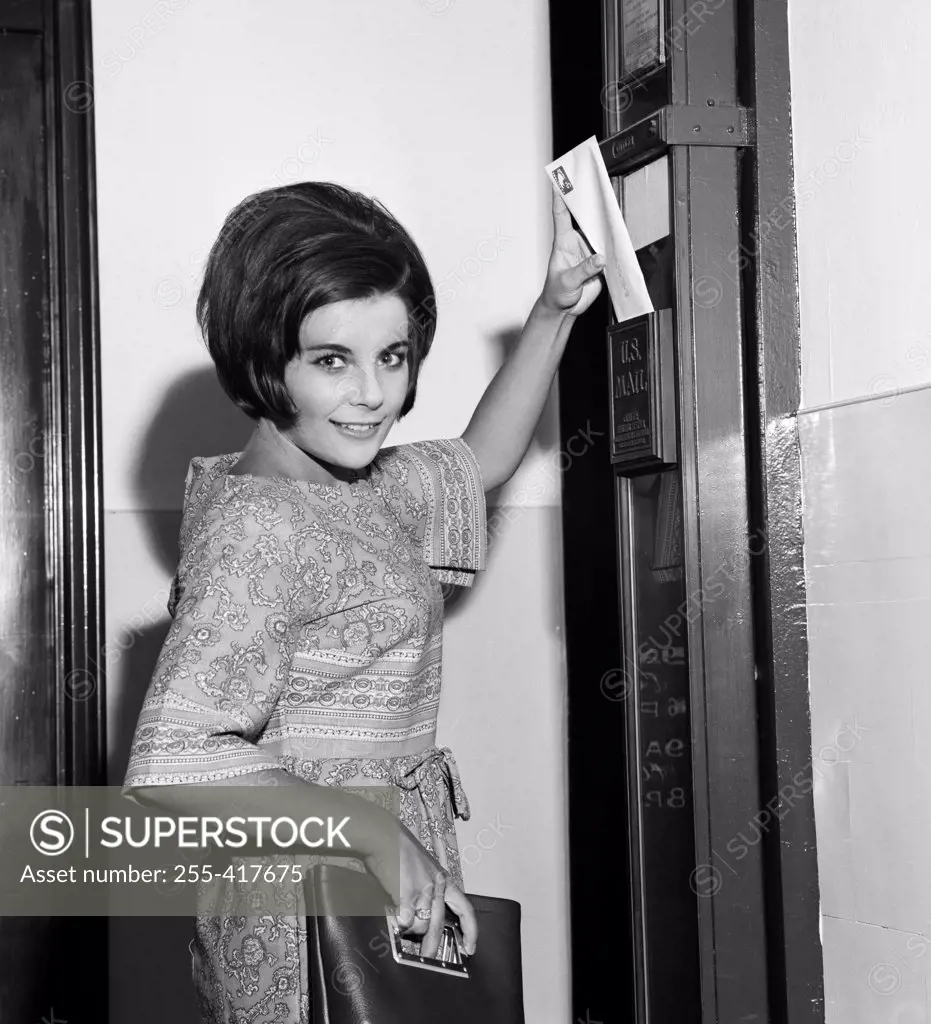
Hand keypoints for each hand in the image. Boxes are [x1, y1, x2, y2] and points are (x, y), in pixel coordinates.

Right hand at [364, 817, 477, 958]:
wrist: (383, 835)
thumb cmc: (398, 849)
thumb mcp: (421, 867)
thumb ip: (426, 889)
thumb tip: (419, 915)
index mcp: (443, 879)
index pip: (464, 908)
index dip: (470, 930)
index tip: (470, 947)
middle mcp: (436, 885)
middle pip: (437, 924)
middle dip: (432, 946)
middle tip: (427, 957)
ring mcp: (422, 891)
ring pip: (420, 926)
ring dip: (409, 927)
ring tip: (399, 915)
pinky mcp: (406, 895)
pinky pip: (404, 921)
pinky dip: (397, 921)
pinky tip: (392, 913)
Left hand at [539, 185, 604, 317]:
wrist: (564, 308)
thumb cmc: (556, 293)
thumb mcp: (567, 281)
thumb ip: (584, 270)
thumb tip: (600, 258)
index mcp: (563, 242)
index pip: (560, 214)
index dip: (560, 196)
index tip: (560, 179)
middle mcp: (576, 243)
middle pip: (585, 218)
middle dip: (592, 202)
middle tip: (599, 184)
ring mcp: (588, 252)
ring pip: (600, 233)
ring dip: (607, 224)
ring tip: (616, 208)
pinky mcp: (598, 262)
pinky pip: (608, 249)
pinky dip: (615, 243)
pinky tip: (622, 236)